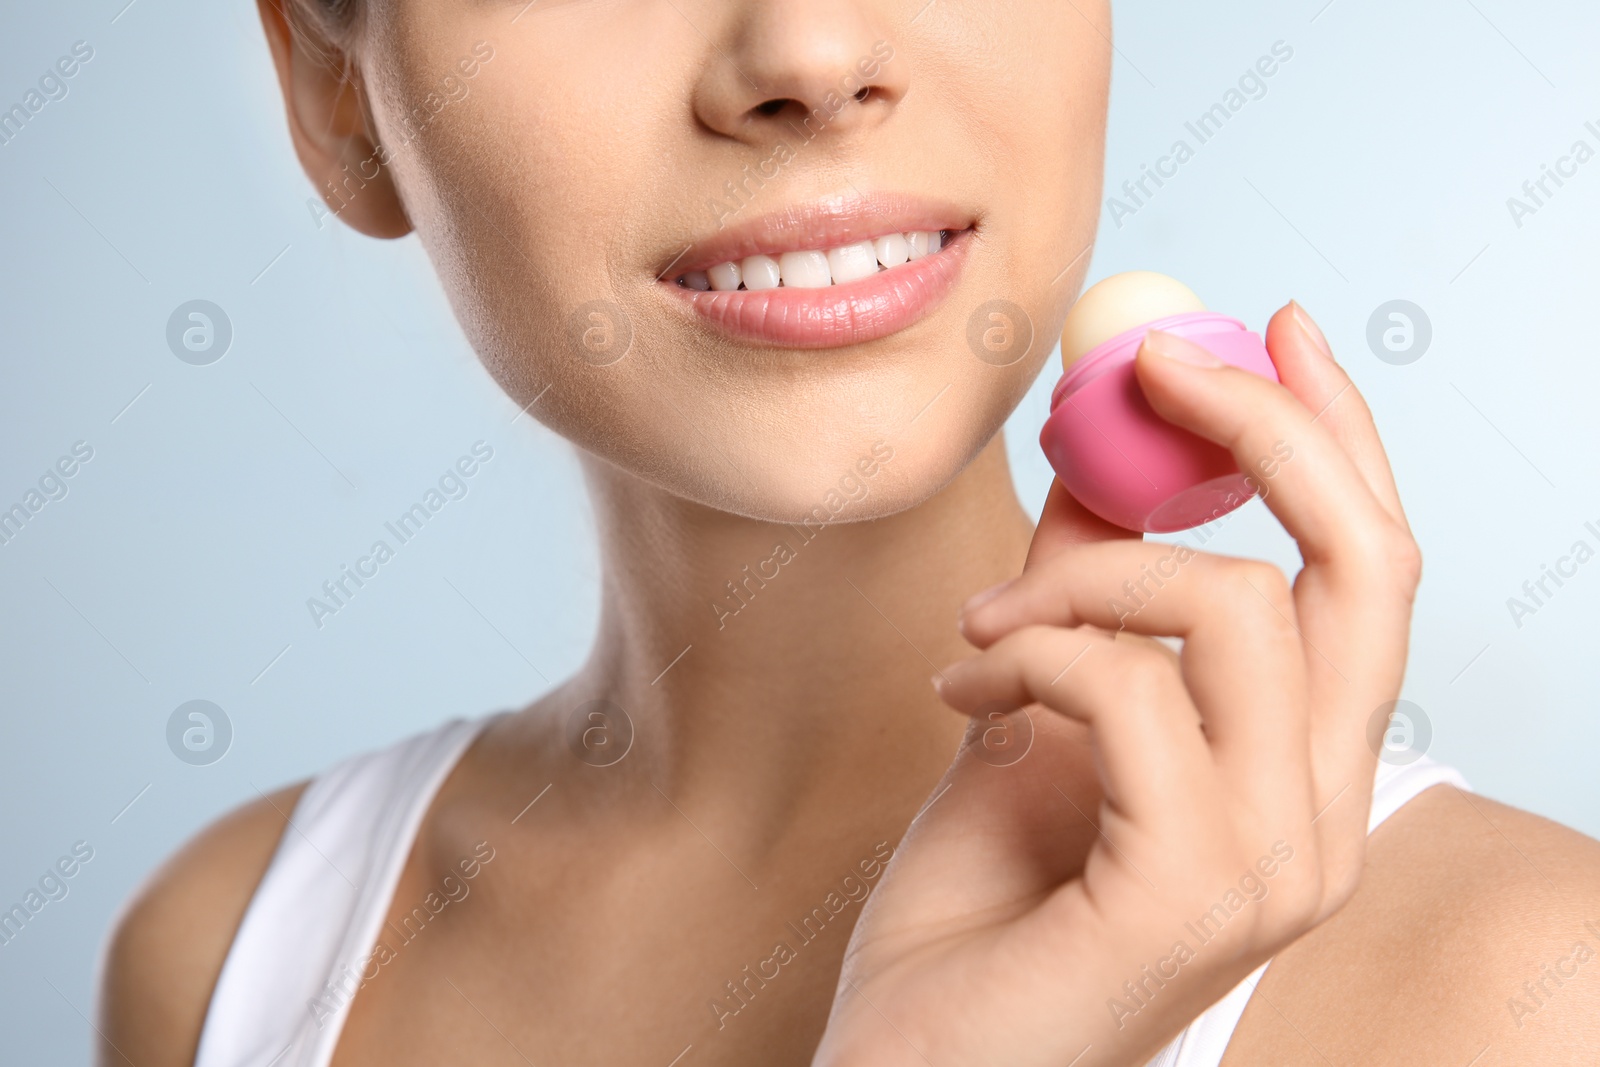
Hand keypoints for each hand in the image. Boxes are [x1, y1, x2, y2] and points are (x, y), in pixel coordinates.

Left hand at [811, 304, 1421, 1066]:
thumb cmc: (972, 916)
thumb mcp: (1032, 711)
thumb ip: (1084, 596)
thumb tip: (1096, 456)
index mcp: (1297, 774)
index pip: (1369, 578)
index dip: (1335, 439)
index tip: (1271, 327)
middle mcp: (1321, 818)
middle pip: (1364, 569)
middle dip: (1267, 433)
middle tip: (1157, 367)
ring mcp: (1276, 860)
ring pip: (1233, 610)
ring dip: (1077, 585)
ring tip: (979, 631)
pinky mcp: (1200, 887)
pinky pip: (1131, 686)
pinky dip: (1032, 655)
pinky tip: (963, 690)